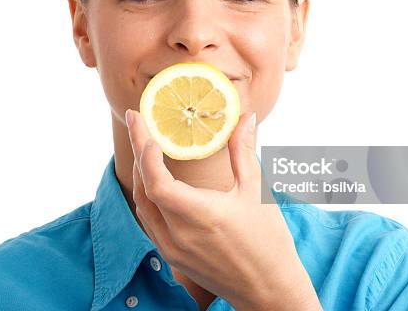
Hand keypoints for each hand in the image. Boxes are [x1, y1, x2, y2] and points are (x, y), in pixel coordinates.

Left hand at [125, 109, 321, 310]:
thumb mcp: (257, 191)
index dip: (145, 152)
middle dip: (138, 151)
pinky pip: (149, 221)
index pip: (157, 183)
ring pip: (142, 206)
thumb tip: (246, 117)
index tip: (143, 124)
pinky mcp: (173, 256)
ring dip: (140, 173)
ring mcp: (172, 248)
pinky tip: (154, 180)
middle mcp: (179, 234)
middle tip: (138, 122)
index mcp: (201, 216)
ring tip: (144, 145)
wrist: (268, 289)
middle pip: (144, 189)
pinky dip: (147, 196)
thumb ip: (244, 151)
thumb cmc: (268, 240)